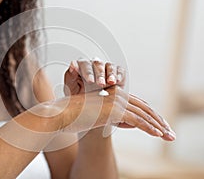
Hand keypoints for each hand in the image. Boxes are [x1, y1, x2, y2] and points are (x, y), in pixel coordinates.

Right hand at [58, 86, 175, 140]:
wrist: (61, 113)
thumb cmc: (74, 116)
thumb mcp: (95, 115)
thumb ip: (111, 116)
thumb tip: (124, 121)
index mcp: (113, 94)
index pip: (138, 104)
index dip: (151, 115)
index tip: (160, 125)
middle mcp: (117, 95)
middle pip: (145, 108)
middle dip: (159, 121)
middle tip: (170, 132)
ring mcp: (116, 102)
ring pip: (144, 114)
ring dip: (159, 126)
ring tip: (169, 136)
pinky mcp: (114, 110)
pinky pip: (137, 120)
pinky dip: (150, 128)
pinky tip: (158, 135)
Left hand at [64, 58, 124, 95]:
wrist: (89, 106)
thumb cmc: (78, 96)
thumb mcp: (70, 88)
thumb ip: (70, 76)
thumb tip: (72, 66)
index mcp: (81, 67)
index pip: (83, 63)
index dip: (87, 71)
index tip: (89, 80)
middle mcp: (93, 66)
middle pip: (97, 64)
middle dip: (99, 74)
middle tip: (100, 84)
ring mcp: (105, 69)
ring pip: (109, 66)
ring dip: (110, 74)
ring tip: (111, 82)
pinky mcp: (116, 74)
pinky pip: (119, 70)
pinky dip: (119, 74)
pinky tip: (118, 81)